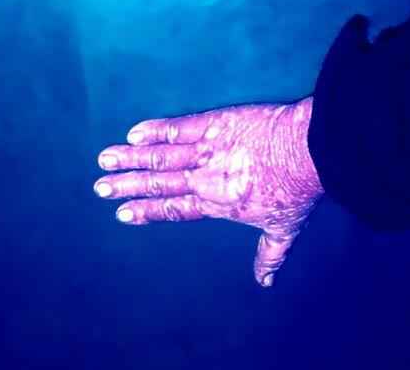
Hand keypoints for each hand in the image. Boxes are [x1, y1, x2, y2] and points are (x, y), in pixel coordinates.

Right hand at [94, 97, 323, 286]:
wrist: (310, 152)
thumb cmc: (297, 191)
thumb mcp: (283, 229)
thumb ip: (269, 256)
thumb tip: (265, 283)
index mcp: (217, 203)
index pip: (173, 209)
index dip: (147, 211)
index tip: (122, 213)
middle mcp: (204, 178)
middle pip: (158, 184)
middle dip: (127, 186)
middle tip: (99, 187)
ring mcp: (208, 151)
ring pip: (161, 156)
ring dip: (131, 159)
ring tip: (104, 159)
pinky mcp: (215, 124)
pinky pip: (180, 128)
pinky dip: (156, 130)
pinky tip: (134, 132)